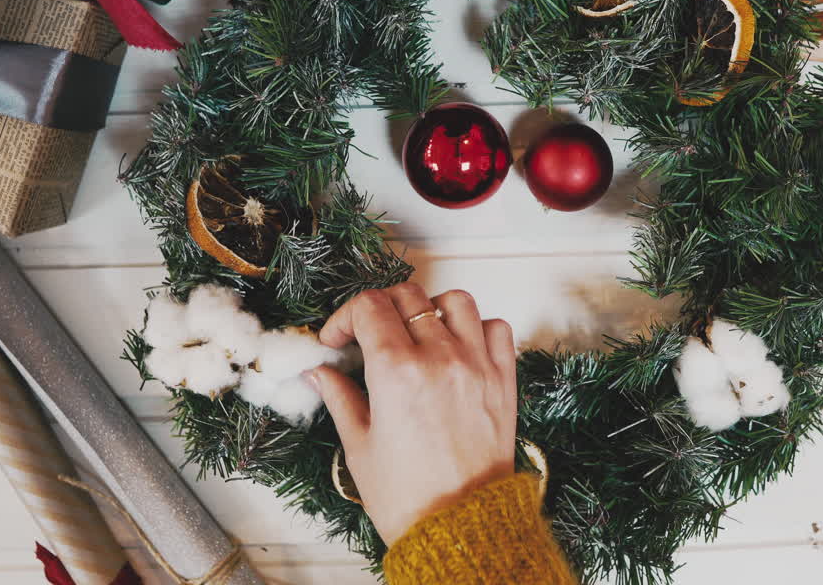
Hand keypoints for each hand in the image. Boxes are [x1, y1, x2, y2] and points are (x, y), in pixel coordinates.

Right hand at [311, 283, 517, 543]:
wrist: (460, 526)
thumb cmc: (406, 496)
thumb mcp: (359, 445)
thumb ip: (339, 397)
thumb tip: (319, 372)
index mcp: (396, 371)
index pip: (369, 306)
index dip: (345, 316)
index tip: (338, 339)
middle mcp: (440, 357)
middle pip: (408, 296)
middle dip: (380, 307)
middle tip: (369, 334)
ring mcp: (477, 364)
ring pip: (456, 301)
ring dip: (430, 308)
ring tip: (416, 333)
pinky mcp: (503, 379)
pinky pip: (497, 328)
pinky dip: (477, 327)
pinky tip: (457, 347)